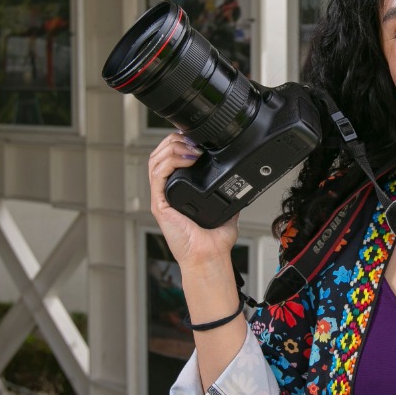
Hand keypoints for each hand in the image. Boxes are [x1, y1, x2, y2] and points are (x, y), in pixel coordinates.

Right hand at [148, 132, 239, 265]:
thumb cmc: (213, 241)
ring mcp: (161, 198)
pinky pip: (158, 176)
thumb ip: (228, 193)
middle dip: (174, 140)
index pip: (169, 158)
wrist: (209, 256)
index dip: (179, 143)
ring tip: (191, 148)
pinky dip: (171, 161)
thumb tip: (240, 182)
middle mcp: (166, 192)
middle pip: (159, 154)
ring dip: (172, 148)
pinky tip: (187, 159)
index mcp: (178, 191)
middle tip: (193, 140)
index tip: (195, 137)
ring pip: (155, 160)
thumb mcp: (225, 208)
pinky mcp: (159, 205)